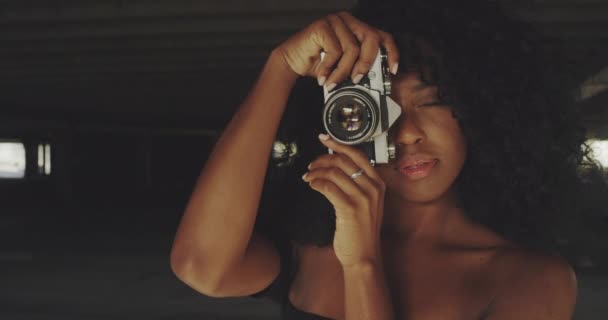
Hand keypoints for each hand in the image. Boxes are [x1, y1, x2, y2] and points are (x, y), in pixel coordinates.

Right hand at [274, 12, 398, 88]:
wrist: (292, 62)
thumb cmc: (317, 64)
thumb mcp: (343, 66)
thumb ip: (358, 67)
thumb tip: (374, 80)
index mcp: (356, 28)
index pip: (382, 36)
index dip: (391, 53)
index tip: (392, 70)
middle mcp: (347, 21)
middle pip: (371, 39)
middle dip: (366, 63)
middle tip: (357, 79)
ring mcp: (335, 21)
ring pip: (352, 49)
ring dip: (343, 71)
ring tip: (333, 82)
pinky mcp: (322, 26)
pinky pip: (335, 50)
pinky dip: (330, 68)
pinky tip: (323, 76)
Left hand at [302, 134, 385, 266]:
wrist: (364, 256)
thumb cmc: (362, 230)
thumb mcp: (367, 203)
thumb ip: (357, 183)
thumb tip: (336, 164)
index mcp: (378, 183)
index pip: (357, 154)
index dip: (338, 144)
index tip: (325, 138)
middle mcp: (372, 188)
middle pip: (343, 160)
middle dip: (322, 159)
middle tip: (311, 165)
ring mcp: (362, 198)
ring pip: (334, 172)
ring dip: (316, 172)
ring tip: (308, 176)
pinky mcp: (349, 208)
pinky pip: (328, 187)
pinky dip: (316, 183)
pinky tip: (312, 185)